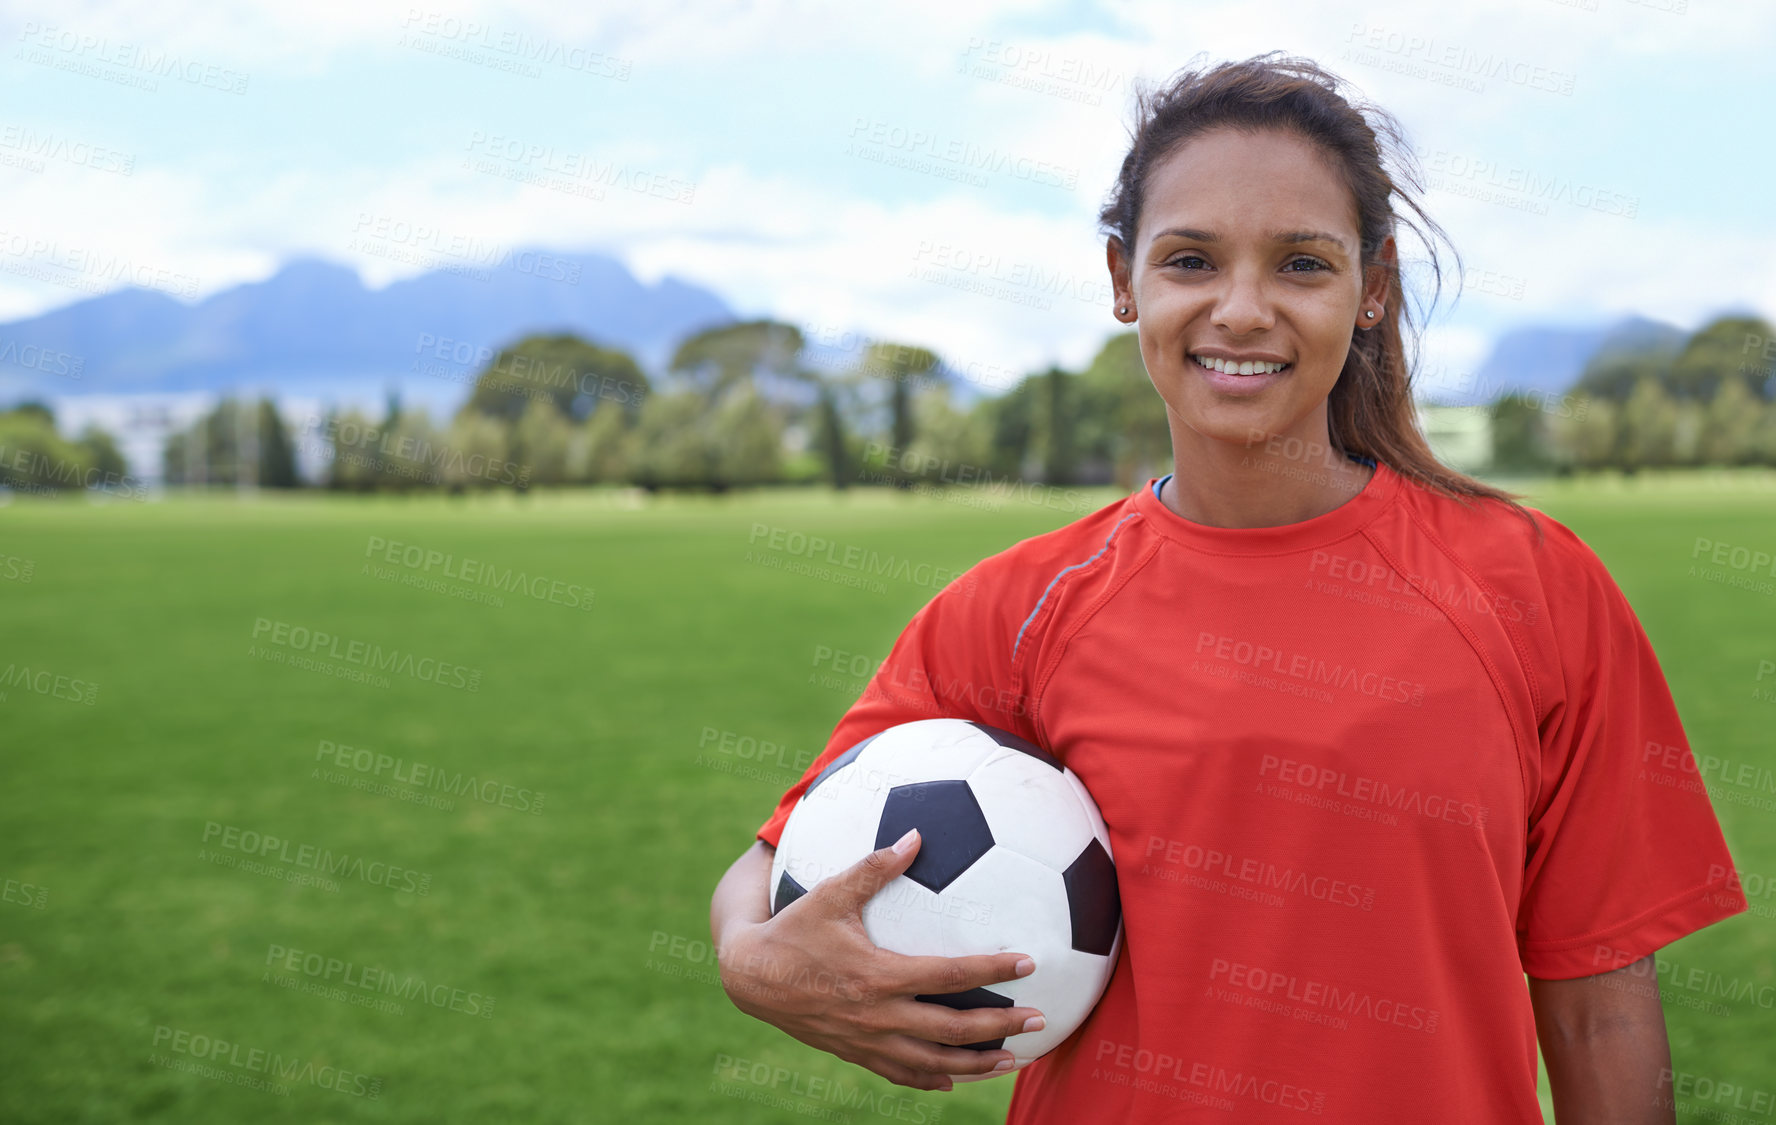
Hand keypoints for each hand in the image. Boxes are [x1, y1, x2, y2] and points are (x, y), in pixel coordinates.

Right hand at [717, 828, 1044, 1091]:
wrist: (750, 977)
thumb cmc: (793, 927)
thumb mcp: (831, 892)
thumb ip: (876, 866)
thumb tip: (916, 835)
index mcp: (878, 975)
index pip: (950, 977)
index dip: (993, 970)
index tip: (1028, 963)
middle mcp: (878, 1016)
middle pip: (953, 1030)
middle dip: (1001, 1026)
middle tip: (1040, 1021)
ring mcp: (868, 1041)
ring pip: (934, 1063)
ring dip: (977, 1064)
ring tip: (1013, 1061)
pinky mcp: (856, 1053)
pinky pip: (902, 1074)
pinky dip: (934, 1078)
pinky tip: (956, 1078)